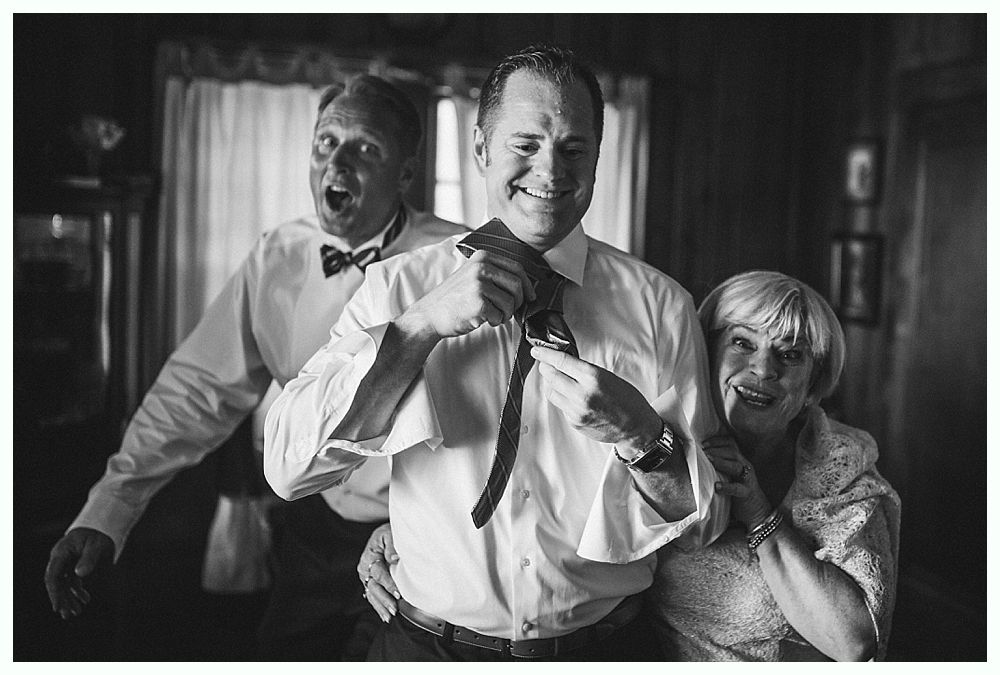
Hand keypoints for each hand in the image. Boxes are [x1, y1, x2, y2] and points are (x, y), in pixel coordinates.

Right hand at [44, 527, 113, 619]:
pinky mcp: (73, 565)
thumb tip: (80, 574)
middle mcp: (60, 559)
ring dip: (69, 598)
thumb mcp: (96, 545)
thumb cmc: (98, 534)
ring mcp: (66, 562)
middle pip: (57, 583)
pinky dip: (77, 591)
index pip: (53, 576)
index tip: (58, 606)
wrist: (101, 526)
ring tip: (76, 612)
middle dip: (62, 600)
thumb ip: (89, 559)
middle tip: (68, 615)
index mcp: (61, 553)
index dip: (54, 592)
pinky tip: (85, 600)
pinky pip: (72, 581)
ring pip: (64, 584)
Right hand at [357, 523, 399, 622]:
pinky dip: (378, 607)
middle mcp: (364, 568)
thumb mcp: (389, 533)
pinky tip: (385, 616)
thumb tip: (393, 558)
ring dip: (381, 606)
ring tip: (390, 616)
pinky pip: (372, 596)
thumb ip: (392, 545)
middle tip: (394, 609)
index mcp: (369, 556)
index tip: (397, 593)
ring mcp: (366, 577)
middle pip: (374, 587)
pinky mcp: (370, 582)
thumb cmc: (388, 533)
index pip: (378, 573)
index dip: (388, 584)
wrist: (384, 533)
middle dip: (384, 599)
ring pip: (372, 594)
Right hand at [398, 250, 534, 340]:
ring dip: (506, 314)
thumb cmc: (454, 299)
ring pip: (511, 302)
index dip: (527, 284)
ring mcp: (479, 284)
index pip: (517, 268)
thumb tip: (526, 284)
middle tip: (509, 310)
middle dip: (518, 301)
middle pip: (517, 284)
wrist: (430, 315)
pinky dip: (496, 321)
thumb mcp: (472, 275)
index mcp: (482, 257)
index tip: (530, 296)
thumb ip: (495, 273)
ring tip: (493, 315)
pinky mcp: (478, 303)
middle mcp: (481, 267)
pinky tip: (483, 319)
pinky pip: (500, 315)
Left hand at [531, 346, 661, 448]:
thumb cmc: (627, 400)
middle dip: (546, 368)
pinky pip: (560, 405)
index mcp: (593, 378)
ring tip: (560, 379)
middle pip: (550, 376)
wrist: (636, 427)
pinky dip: (562, 398)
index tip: (537, 351)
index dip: (545, 354)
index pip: (561, 361)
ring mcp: (576, 410)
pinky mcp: (574, 422)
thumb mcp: (607, 376)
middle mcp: (582, 395)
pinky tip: (572, 396)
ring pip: (551, 392)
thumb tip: (562, 363)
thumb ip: (583, 371)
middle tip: (546, 363)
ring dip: (552, 383)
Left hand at [702, 436, 771, 528]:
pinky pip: (738, 488)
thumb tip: (699, 458)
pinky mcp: (747, 493)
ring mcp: (747, 480)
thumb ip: (720, 465)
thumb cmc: (738, 491)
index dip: (717, 441)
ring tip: (709, 460)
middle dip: (716, 449)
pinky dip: (727, 486)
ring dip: (721, 462)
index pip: (731, 444)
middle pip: (733, 452)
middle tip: (702, 451)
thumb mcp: (730, 474)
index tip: (703, 443)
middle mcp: (746, 467)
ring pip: (736, 466)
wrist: (757, 511)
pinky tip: (716, 486)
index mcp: (741, 460)